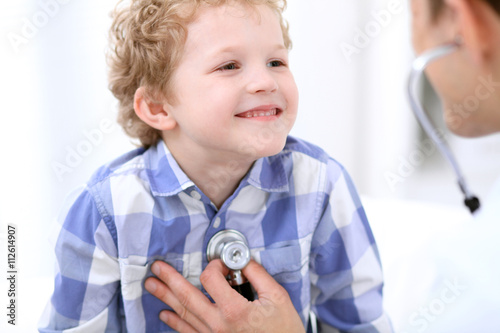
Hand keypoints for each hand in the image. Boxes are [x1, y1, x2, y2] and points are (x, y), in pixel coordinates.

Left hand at [144, 259, 305, 332]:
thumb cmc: (284, 330)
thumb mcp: (277, 297)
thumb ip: (257, 274)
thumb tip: (241, 259)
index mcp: (235, 310)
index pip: (210, 279)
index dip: (213, 265)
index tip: (222, 263)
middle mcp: (219, 325)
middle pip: (187, 297)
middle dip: (169, 280)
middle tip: (156, 267)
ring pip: (184, 314)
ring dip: (166, 298)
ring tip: (152, 285)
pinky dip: (175, 323)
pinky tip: (165, 314)